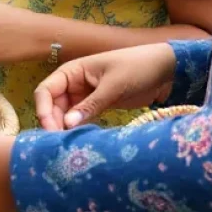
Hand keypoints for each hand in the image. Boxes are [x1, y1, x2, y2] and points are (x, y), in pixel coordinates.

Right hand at [34, 43, 176, 130]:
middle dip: (53, 122)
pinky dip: (78, 129)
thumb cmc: (138, 67)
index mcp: (71, 72)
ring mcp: (84, 96)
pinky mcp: (96, 106)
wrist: (167, 69)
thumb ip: (90, 105)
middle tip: (60, 142)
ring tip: (70, 144)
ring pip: (65, 115)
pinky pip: (80, 119)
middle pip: (52, 106)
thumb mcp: (113, 86)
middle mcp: (73, 84)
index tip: (51, 129)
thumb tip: (67, 124)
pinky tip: (81, 140)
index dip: (43, 109)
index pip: (46, 91)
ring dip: (65, 128)